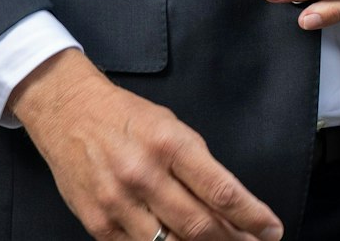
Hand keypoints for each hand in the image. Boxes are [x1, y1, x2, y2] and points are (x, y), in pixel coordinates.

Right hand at [9, 49, 283, 240]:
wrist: (66, 111)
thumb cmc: (126, 116)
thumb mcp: (170, 125)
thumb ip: (197, 165)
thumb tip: (230, 206)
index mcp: (169, 143)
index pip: (221, 190)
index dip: (252, 217)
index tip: (272, 231)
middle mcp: (144, 174)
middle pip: (200, 226)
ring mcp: (119, 203)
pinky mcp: (98, 224)